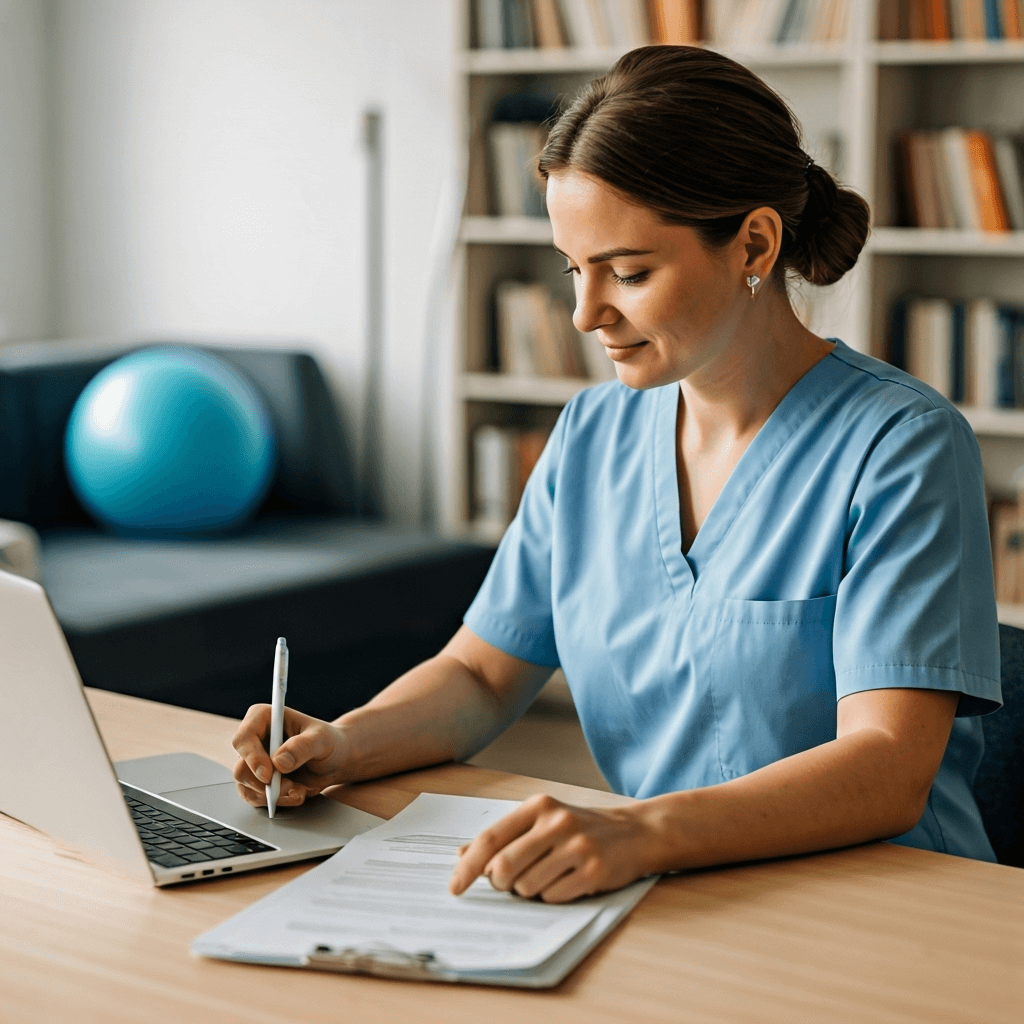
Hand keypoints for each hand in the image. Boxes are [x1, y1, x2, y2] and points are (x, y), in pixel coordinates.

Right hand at [231, 704, 350, 808]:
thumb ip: (302, 746)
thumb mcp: (321, 739)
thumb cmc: (328, 742)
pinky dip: (277, 802)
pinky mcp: (259, 781)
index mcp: (264, 719)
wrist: (336, 760)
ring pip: (246, 787)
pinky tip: (297, 794)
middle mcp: (255, 740)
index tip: (268, 774)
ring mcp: (254, 763)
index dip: (252, 758)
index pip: (243, 738)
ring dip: (272, 795)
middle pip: (241, 768)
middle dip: (264, 784)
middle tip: (288, 786)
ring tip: (298, 790)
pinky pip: (256, 798)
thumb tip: (278, 762)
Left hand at [449, 794, 653, 903]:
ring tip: (547, 877)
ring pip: (526, 886)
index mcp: (538, 806)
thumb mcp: (542, 821)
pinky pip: (553, 897)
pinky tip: (566, 882)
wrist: (636, 832)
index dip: (467, 866)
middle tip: (509, 883)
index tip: (455, 887)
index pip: (490, 839)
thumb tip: (461, 854)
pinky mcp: (594, 871)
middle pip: (503, 867)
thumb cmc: (581, 828)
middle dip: (499, 884)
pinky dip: (552, 896)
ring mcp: (577, 846)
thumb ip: (504, 836)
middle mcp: (556, 822)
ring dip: (528, 891)